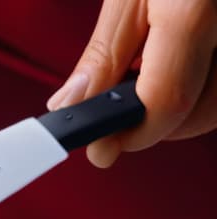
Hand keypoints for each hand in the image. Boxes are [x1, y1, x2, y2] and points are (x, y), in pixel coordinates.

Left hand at [47, 0, 216, 167]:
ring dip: (182, 108)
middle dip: (155, 126)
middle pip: (201, 112)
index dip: (130, 136)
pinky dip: (205, 85)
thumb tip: (72, 105)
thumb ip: (105, 52)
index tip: (101, 148)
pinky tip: (182, 64)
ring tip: (148, 80)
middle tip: (118, 117)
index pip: (166, 103)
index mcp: (196, 7)